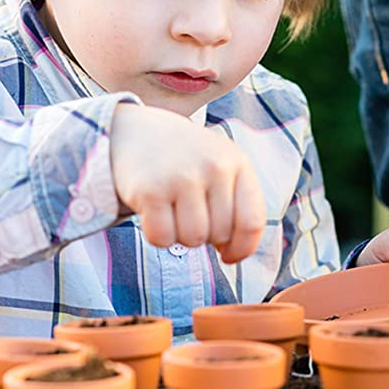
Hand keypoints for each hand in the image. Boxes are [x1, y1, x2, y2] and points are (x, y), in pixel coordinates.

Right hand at [110, 104, 265, 262]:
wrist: (136, 132)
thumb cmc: (186, 160)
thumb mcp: (221, 167)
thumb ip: (237, 205)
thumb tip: (231, 253)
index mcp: (238, 163)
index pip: (251, 222)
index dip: (243, 248)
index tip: (229, 255)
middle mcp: (214, 167)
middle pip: (220, 235)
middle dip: (206, 236)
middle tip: (190, 215)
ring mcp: (182, 177)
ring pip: (193, 240)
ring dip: (181, 236)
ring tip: (173, 211)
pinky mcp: (150, 190)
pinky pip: (162, 238)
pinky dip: (156, 235)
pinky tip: (154, 214)